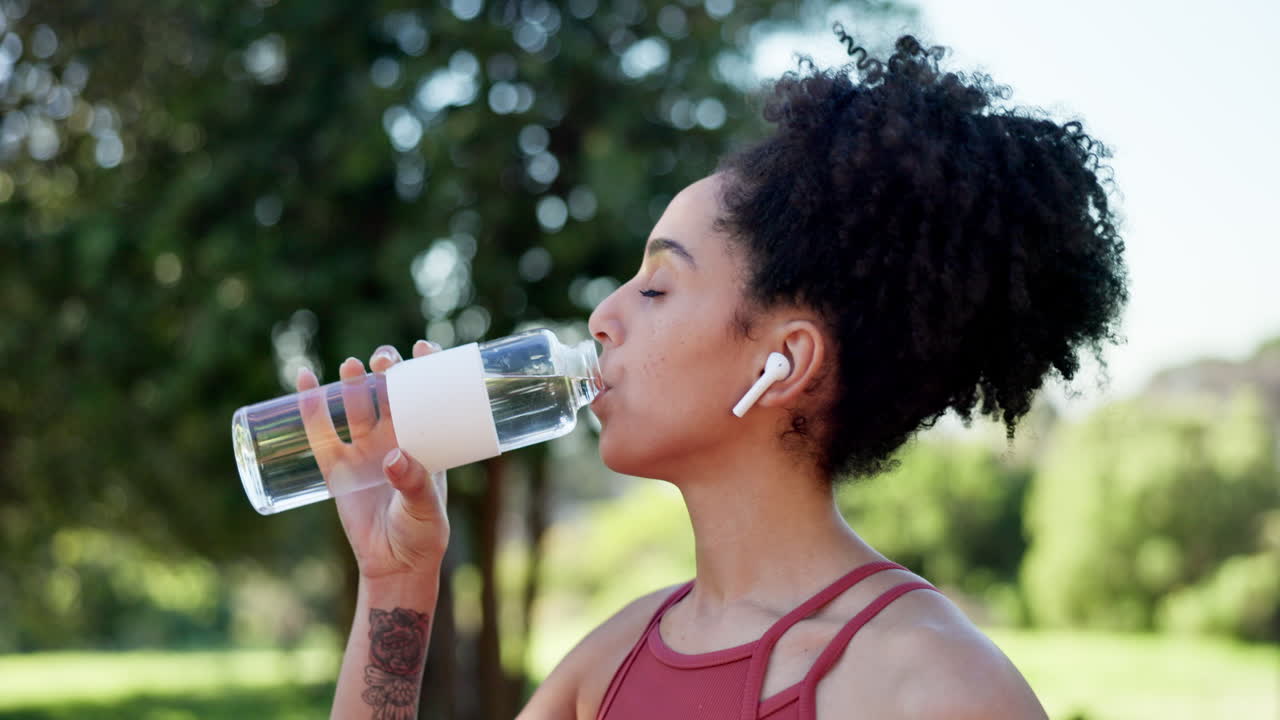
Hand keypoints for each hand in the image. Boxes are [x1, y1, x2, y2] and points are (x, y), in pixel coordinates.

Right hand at [296, 341, 449, 578]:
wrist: (394, 564)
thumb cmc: (422, 534)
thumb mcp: (426, 508)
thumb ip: (414, 483)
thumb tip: (393, 458)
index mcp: (424, 442)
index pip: (427, 398)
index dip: (426, 370)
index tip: (424, 349)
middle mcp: (395, 439)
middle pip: (389, 394)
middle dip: (387, 371)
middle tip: (384, 360)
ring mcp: (364, 450)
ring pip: (357, 406)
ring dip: (353, 382)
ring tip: (353, 365)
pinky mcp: (337, 467)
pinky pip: (320, 432)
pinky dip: (311, 405)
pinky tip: (305, 378)